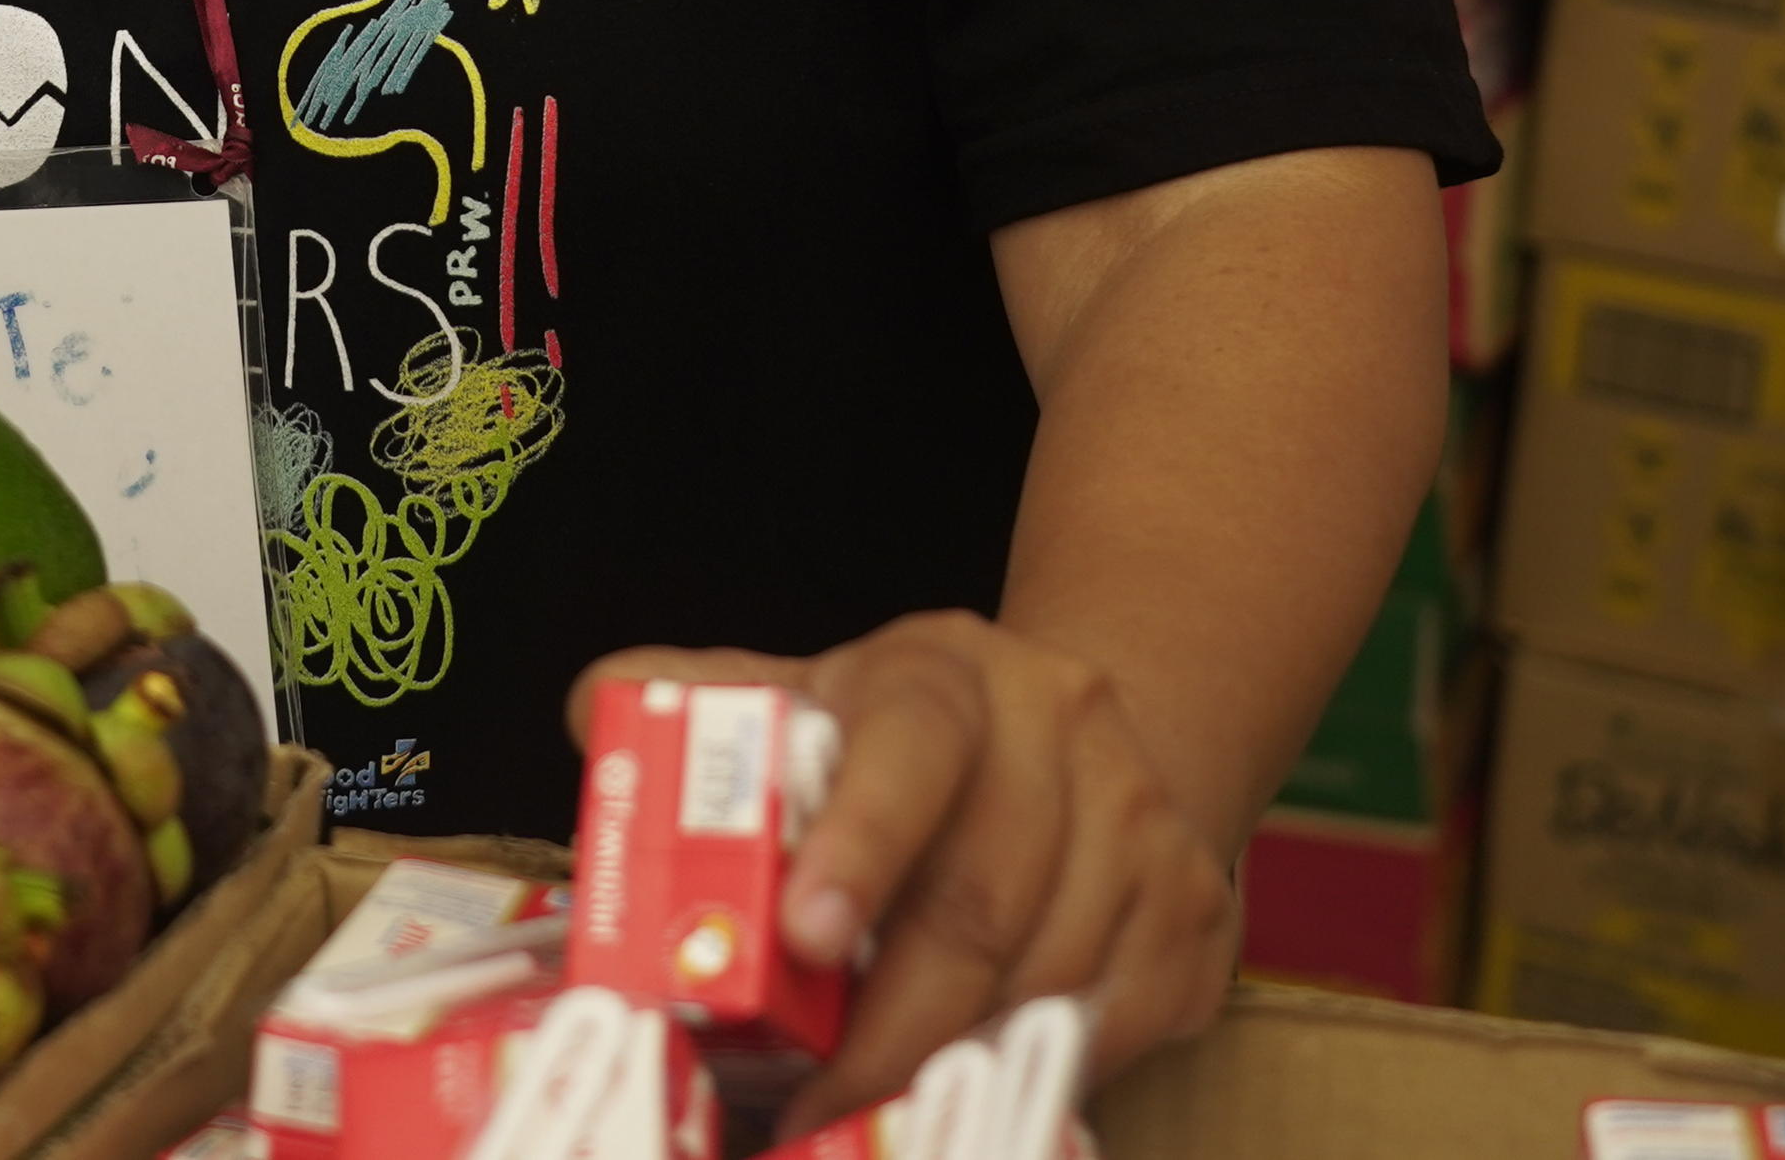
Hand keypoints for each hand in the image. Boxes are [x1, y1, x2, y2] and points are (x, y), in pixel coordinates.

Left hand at [567, 613, 1236, 1115]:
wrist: (1085, 730)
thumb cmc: (907, 739)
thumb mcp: (808, 693)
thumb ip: (702, 701)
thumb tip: (590, 708)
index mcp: (945, 673)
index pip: (911, 747)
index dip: (860, 842)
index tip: (802, 932)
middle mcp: (1062, 729)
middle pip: (979, 901)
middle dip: (885, 1025)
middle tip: (807, 1100)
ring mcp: (1145, 822)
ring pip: (1048, 982)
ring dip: (950, 1065)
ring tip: (866, 1110)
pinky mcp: (1194, 914)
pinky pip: (1112, 1025)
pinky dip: (1029, 1073)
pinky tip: (963, 1089)